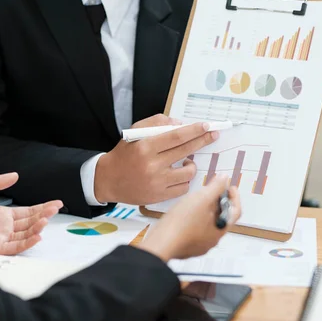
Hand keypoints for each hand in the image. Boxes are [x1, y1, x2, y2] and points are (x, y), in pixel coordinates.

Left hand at [0, 173, 62, 254]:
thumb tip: (16, 175)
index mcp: (3, 214)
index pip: (28, 211)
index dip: (42, 207)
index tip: (56, 203)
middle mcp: (5, 227)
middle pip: (30, 222)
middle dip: (44, 215)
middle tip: (56, 208)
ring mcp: (1, 237)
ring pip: (25, 234)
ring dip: (37, 227)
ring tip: (46, 219)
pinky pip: (15, 246)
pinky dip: (27, 242)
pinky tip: (37, 235)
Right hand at [94, 114, 218, 203]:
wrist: (108, 180)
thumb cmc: (124, 155)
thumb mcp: (134, 133)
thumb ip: (156, 124)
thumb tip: (180, 124)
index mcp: (145, 146)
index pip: (176, 136)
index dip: (194, 130)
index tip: (206, 126)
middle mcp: (152, 165)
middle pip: (186, 151)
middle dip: (203, 141)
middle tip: (213, 135)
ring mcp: (156, 182)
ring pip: (188, 172)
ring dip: (192, 164)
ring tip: (186, 161)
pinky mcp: (158, 196)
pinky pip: (183, 187)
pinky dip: (184, 180)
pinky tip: (179, 175)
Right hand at [137, 175, 240, 261]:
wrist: (160, 242)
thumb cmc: (181, 223)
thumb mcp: (201, 199)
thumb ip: (215, 187)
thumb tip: (224, 179)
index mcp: (220, 229)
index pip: (235, 211)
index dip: (234, 196)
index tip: (229, 187)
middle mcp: (212, 240)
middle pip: (222, 218)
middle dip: (219, 203)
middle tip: (211, 191)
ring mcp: (199, 246)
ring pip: (208, 225)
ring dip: (206, 212)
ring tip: (196, 201)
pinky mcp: (186, 247)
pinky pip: (195, 232)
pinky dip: (194, 220)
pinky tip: (185, 215)